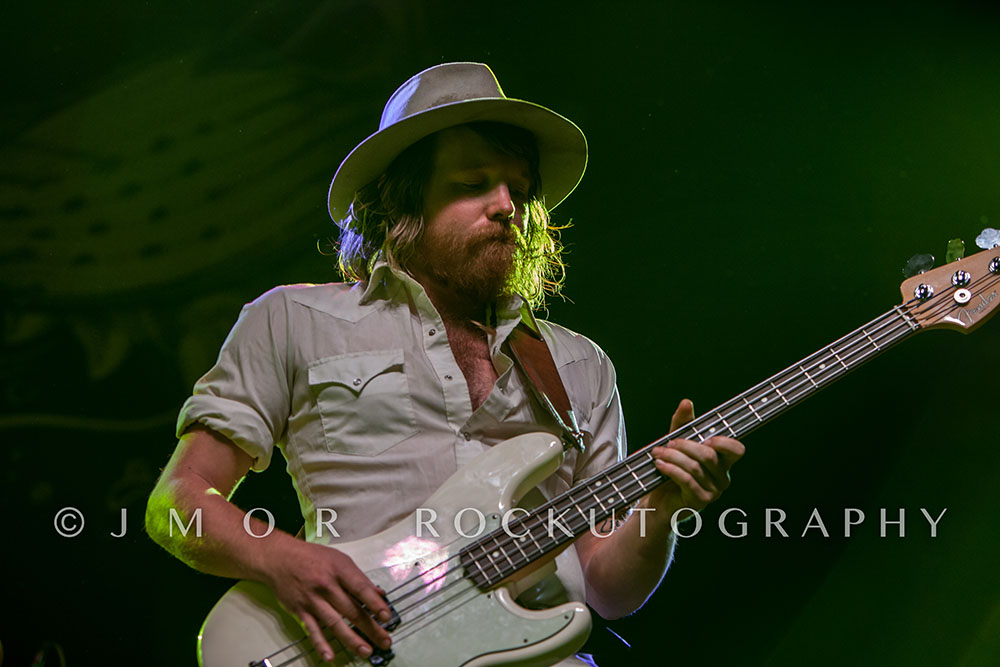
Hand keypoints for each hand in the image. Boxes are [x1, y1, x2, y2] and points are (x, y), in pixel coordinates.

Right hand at [263, 538, 392, 662]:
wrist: (279, 558)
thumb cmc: (311, 557)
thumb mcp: (339, 559)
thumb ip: (358, 578)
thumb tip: (378, 593)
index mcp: (339, 569)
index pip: (361, 588)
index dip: (375, 604)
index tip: (387, 616)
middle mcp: (326, 585)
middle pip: (351, 610)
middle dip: (370, 627)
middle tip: (384, 640)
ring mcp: (313, 599)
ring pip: (335, 622)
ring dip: (352, 639)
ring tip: (366, 650)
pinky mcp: (300, 610)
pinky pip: (312, 629)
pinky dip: (321, 644)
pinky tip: (330, 656)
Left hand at [645, 399, 744, 518]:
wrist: (658, 500)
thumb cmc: (671, 469)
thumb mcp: (676, 442)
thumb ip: (682, 424)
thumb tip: (686, 402)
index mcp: (723, 461)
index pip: (736, 450)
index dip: (724, 442)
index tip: (705, 438)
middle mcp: (722, 477)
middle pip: (709, 455)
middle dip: (685, 445)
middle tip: (668, 443)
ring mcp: (713, 492)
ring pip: (695, 467)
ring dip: (672, 457)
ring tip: (658, 453)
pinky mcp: (699, 501)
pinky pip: (686, 481)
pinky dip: (670, 469)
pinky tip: (659, 464)